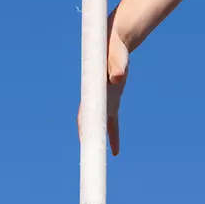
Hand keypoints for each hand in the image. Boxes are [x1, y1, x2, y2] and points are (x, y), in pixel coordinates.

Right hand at [75, 33, 128, 155]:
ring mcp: (104, 101)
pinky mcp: (113, 101)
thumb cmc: (114, 48)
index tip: (85, 142)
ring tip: (102, 161)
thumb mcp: (117, 55)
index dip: (85, 127)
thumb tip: (119, 78)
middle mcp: (97, 99)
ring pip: (101, 127)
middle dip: (89, 141)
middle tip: (89, 160)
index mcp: (95, 91)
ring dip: (101, 142)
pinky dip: (113, 136)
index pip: (87, 113)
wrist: (115, 42)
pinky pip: (112, 123)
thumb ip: (118, 65)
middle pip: (91, 125)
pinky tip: (115, 151)